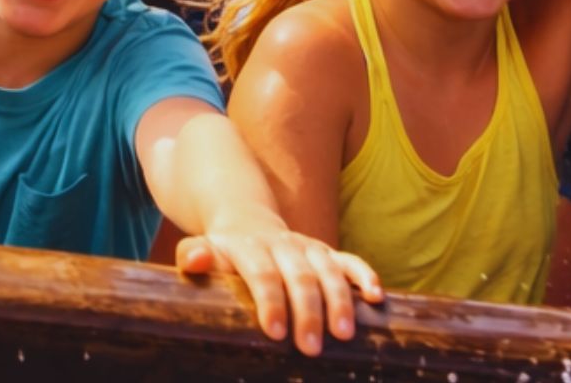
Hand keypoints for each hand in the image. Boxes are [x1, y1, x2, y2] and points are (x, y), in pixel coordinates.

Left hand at [175, 225, 381, 356]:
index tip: (275, 332)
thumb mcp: (205, 251)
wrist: (246, 223)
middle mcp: (284, 245)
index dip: (270, 301)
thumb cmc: (223, 253)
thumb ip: (194, 255)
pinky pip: (351, 261)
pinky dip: (365, 276)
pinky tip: (377, 297)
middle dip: (308, 312)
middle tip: (310, 348)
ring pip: (329, 270)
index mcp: (250, 248)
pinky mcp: (328, 254)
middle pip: (300, 276)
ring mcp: (309, 248)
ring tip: (344, 334)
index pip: (262, 273)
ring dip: (340, 301)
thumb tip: (193, 260)